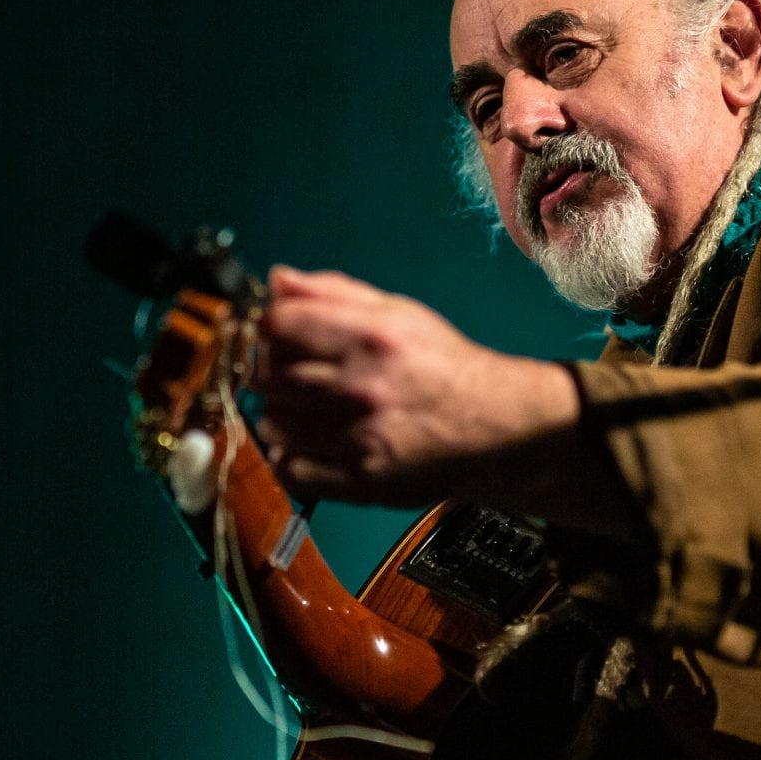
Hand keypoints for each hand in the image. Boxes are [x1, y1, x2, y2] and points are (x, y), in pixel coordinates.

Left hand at [253, 266, 581, 507]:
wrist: (494, 427)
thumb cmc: (442, 365)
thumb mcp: (396, 311)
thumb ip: (332, 292)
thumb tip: (277, 279)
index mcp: (371, 336)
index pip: (281, 324)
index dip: (266, 325)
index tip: (273, 331)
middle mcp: (362, 386)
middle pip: (269, 374)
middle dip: (266, 368)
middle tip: (283, 369)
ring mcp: (360, 437)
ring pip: (274, 422)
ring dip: (278, 412)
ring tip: (302, 406)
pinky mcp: (361, 480)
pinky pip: (292, 469)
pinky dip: (288, 455)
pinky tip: (307, 441)